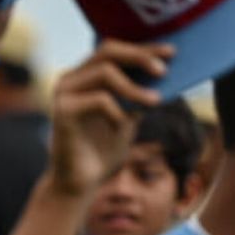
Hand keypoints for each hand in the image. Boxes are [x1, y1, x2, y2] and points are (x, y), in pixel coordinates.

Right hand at [46, 41, 170, 196]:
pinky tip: (123, 127)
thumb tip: (163, 73)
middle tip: (164, 70)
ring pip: (105, 72)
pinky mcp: (62, 111)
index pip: (114, 51)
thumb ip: (137, 95)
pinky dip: (119, 111)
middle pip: (107, 51)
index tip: (171, 52)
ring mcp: (64, 93)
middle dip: (139, 57)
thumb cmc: (102, 152)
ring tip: (155, 102)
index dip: (143, 49)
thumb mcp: (128, 117)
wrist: (79, 184)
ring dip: (134, 87)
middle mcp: (70, 79)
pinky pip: (100, 100)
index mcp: (84, 76)